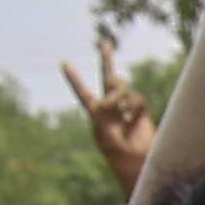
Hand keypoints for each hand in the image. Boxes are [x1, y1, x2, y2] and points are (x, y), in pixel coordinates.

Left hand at [60, 39, 155, 190]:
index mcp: (95, 112)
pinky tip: (132, 117)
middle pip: (107, 78)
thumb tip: (115, 92)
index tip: (64, 62)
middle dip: (106, 60)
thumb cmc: (114, 149)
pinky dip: (133, 105)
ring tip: (120, 108)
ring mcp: (126, 107)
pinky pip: (136, 97)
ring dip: (118, 92)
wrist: (135, 161)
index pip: (82, 91)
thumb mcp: (102, 128)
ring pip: (121, 85)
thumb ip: (105, 107)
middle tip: (105, 43)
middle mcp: (111, 106)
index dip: (74, 77)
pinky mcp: (141, 111)